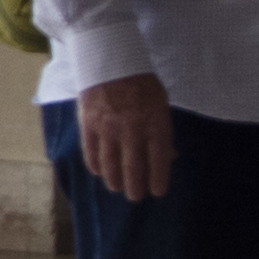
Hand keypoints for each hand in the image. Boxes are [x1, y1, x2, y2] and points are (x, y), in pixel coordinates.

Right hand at [79, 78, 178, 201]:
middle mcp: (132, 130)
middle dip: (136, 186)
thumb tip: (169, 156)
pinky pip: (91, 151)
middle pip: (134, 167)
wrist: (110, 61)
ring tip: (117, 188)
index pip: (159, 160)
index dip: (158, 179)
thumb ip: (163, 131)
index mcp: (155, 123)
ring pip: (111, 163)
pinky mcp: (89, 124)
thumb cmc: (141, 83)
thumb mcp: (161, 104)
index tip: (158, 192)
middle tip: (136, 197)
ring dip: (114, 180)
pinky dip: (95, 164)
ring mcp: (108, 128)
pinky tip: (98, 172)